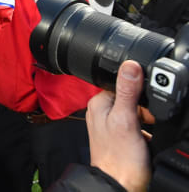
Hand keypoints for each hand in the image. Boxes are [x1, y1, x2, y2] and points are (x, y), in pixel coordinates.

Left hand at [86, 60, 150, 191]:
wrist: (120, 185)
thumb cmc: (120, 158)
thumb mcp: (126, 119)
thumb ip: (128, 91)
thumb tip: (130, 65)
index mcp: (98, 102)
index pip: (122, 83)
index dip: (139, 94)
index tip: (145, 109)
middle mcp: (101, 111)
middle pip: (132, 98)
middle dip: (145, 110)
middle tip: (144, 125)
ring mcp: (110, 124)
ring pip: (137, 112)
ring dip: (147, 121)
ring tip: (142, 135)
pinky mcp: (120, 136)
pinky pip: (138, 126)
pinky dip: (146, 131)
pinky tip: (144, 141)